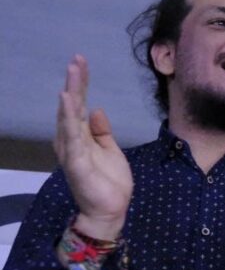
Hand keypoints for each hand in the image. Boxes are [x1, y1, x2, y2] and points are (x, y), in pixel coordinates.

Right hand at [54, 54, 132, 239]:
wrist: (110, 210)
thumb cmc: (109, 182)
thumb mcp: (110, 150)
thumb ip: (101, 131)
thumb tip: (95, 109)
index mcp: (81, 136)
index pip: (79, 105)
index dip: (80, 84)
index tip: (81, 62)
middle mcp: (71, 140)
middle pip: (72, 106)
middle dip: (74, 83)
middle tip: (76, 59)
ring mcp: (72, 150)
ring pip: (69, 116)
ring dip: (71, 93)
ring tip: (72, 72)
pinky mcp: (76, 161)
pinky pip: (72, 136)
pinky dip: (69, 117)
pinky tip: (69, 101)